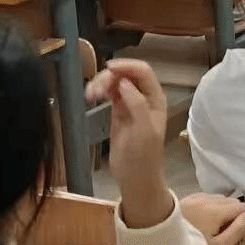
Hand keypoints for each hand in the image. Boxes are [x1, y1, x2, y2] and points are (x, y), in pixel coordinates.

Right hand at [87, 60, 169, 228]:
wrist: (135, 178)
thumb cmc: (143, 156)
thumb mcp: (143, 130)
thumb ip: (136, 103)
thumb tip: (123, 81)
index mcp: (155, 98)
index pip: (143, 71)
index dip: (127, 65)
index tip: (108, 68)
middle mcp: (143, 97)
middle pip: (126, 74)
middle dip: (109, 76)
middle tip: (94, 91)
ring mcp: (130, 103)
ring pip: (115, 82)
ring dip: (101, 83)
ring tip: (90, 96)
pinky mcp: (118, 111)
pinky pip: (108, 93)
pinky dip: (99, 91)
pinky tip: (90, 97)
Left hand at [180, 195, 244, 244]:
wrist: (162, 241)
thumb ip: (237, 230)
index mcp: (217, 210)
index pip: (241, 207)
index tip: (242, 228)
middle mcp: (207, 200)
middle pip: (230, 201)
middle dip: (233, 212)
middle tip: (228, 229)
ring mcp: (195, 198)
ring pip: (217, 198)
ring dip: (221, 207)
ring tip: (215, 224)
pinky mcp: (185, 200)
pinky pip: (203, 197)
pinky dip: (208, 204)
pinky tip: (204, 216)